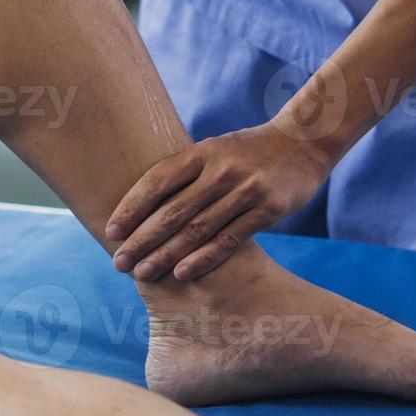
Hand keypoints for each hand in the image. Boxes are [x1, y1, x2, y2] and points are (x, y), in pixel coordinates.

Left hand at [106, 124, 333, 281]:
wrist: (304, 142)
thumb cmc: (248, 151)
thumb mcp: (215, 149)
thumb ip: (186, 173)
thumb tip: (143, 206)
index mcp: (202, 152)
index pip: (156, 181)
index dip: (130, 208)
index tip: (111, 232)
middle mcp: (221, 169)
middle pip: (172, 210)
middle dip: (142, 240)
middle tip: (119, 263)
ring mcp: (246, 189)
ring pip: (197, 229)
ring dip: (166, 254)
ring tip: (142, 273)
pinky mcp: (268, 209)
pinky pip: (229, 239)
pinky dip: (203, 258)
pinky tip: (181, 273)